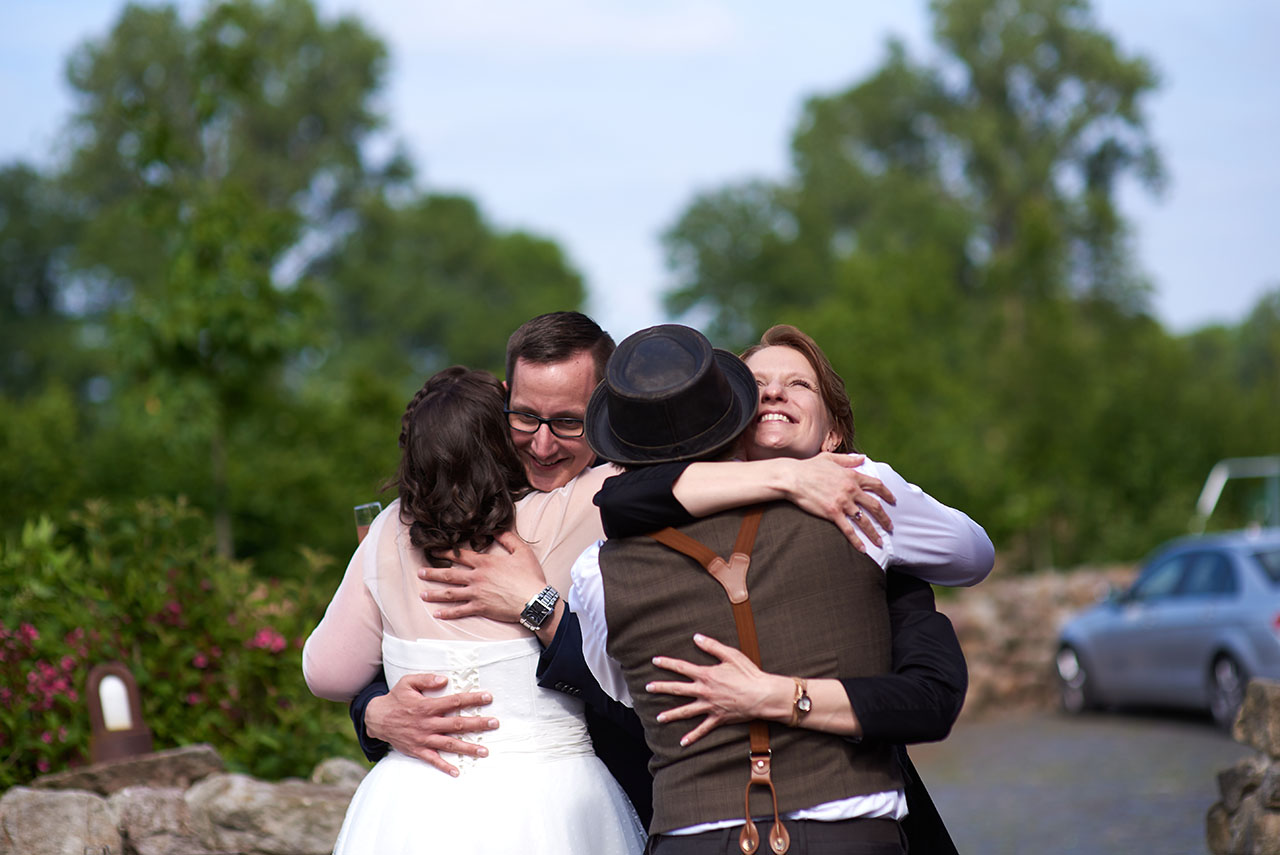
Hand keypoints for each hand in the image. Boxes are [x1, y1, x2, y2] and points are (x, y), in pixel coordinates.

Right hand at [366, 673, 497, 776]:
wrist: (376, 719)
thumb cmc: (395, 699)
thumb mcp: (407, 682)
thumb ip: (426, 679)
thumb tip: (445, 678)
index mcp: (427, 706)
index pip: (454, 702)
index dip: (472, 699)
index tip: (488, 697)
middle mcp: (427, 724)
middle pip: (456, 724)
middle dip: (477, 724)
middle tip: (495, 723)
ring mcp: (423, 739)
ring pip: (449, 744)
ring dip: (468, 748)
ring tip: (485, 751)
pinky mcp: (417, 750)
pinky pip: (433, 760)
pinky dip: (445, 766)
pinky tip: (458, 771)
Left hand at [421, 531, 546, 621]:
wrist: (534, 601)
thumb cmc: (530, 576)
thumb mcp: (522, 552)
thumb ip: (508, 539)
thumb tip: (496, 529)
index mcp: (485, 563)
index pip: (460, 556)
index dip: (445, 553)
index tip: (433, 552)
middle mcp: (477, 578)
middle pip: (450, 575)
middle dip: (433, 574)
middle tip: (419, 573)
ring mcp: (477, 594)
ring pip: (451, 593)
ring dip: (435, 594)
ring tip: (422, 595)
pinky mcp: (481, 608)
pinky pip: (460, 611)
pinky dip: (447, 613)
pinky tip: (437, 614)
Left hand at [646, 634, 792, 746]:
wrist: (762, 695)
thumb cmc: (748, 673)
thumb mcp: (731, 655)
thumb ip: (712, 646)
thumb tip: (696, 637)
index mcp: (706, 674)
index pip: (682, 667)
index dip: (667, 663)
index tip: (655, 661)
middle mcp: (704, 691)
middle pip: (678, 689)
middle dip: (662, 688)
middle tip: (648, 688)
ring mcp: (710, 706)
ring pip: (686, 711)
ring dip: (672, 714)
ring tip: (659, 718)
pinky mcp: (718, 718)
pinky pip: (703, 729)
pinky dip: (693, 736)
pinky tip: (682, 742)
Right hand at [786, 453, 895, 550]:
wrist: (793, 478)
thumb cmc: (809, 467)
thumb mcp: (830, 458)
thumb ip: (848, 459)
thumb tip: (863, 457)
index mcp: (852, 476)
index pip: (876, 485)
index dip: (887, 494)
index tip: (893, 501)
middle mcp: (851, 489)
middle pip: (875, 506)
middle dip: (885, 519)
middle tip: (890, 527)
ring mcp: (843, 502)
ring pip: (864, 521)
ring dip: (874, 533)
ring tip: (880, 542)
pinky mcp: (832, 513)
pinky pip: (848, 530)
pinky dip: (857, 540)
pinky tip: (863, 549)